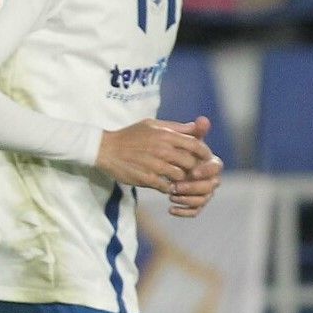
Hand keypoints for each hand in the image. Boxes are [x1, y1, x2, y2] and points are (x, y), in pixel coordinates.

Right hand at [95, 116, 213, 194]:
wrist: (106, 149)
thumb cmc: (130, 135)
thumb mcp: (151, 125)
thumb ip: (174, 127)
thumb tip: (195, 127)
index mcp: (165, 135)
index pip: (196, 144)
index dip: (204, 153)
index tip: (205, 158)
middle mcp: (162, 150)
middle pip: (191, 163)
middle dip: (193, 169)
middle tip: (192, 172)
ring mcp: (155, 165)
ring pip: (180, 177)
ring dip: (181, 180)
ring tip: (177, 180)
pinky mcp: (147, 179)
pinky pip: (166, 187)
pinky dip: (168, 188)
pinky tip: (164, 185)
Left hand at [164, 116, 222, 217]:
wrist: (155, 161)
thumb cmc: (171, 147)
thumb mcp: (178, 137)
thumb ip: (192, 131)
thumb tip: (203, 120)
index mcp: (209, 161)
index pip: (216, 167)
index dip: (206, 170)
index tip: (193, 171)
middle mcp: (209, 177)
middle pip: (210, 186)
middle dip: (194, 187)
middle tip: (175, 186)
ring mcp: (202, 191)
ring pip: (202, 199)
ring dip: (188, 199)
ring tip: (170, 195)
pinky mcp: (194, 203)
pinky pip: (195, 210)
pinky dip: (184, 211)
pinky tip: (170, 209)